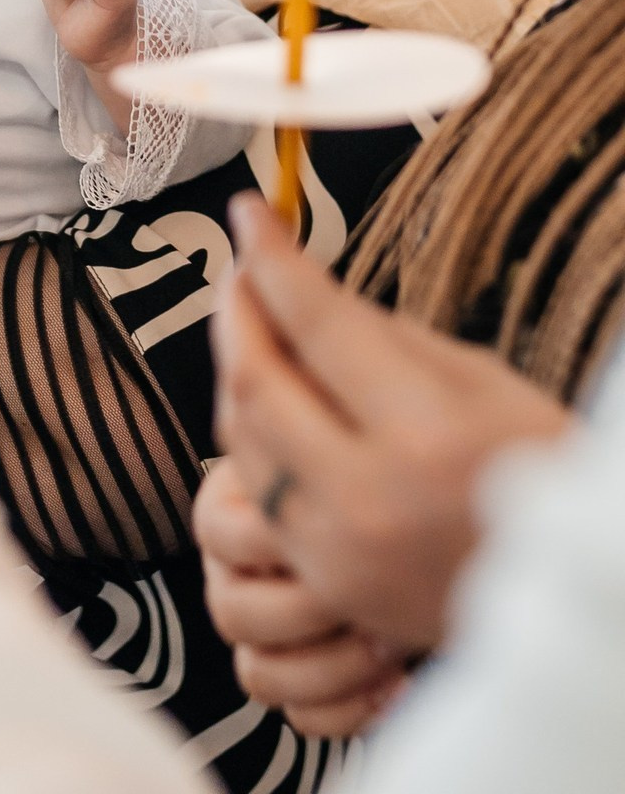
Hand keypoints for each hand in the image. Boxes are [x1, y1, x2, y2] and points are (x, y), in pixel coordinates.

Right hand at [196, 456, 405, 735]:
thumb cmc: (387, 479)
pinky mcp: (303, 686)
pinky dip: (352, 709)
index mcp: (231, 511)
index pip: (220, 534)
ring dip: (332, 667)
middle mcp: (236, 575)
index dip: (275, 541)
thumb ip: (315, 463)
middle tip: (368, 594)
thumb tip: (295, 476)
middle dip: (308, 610)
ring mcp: (265, 636)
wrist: (431, 525)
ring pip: (260, 676)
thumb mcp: (345, 458)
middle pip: (233, 614)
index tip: (338, 529)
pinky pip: (303, 718)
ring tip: (390, 644)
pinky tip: (399, 682)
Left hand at [213, 194, 573, 653]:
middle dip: (237, 310)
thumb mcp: (478, 377)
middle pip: (258, 382)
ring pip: (240, 439)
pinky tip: (266, 398)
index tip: (250, 213)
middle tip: (241, 267)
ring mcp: (338, 550)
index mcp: (426, 431)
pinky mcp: (323, 582)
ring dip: (235, 370)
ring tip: (250, 324)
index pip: (316, 322)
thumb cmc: (538, 467)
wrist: (569, 591)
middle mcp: (369, 495)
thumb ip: (379, 334)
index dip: (272, 257)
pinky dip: (251, 436)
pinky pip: (255, 493)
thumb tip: (297, 286)